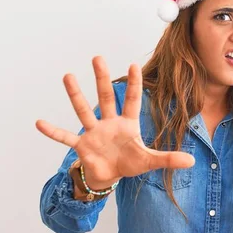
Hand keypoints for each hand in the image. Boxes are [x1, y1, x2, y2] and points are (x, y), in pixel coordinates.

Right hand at [35, 56, 194, 188]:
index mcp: (127, 124)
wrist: (108, 176)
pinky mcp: (81, 146)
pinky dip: (53, 132)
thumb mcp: (149, 161)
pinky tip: (39, 122)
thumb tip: (193, 161)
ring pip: (83, 110)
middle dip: (102, 78)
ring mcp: (93, 133)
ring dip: (75, 94)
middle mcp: (109, 123)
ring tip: (67, 75)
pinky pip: (65, 137)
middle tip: (97, 57)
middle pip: (105, 97)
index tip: (133, 63)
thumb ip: (168, 159)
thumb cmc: (129, 164)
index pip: (133, 100)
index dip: (134, 84)